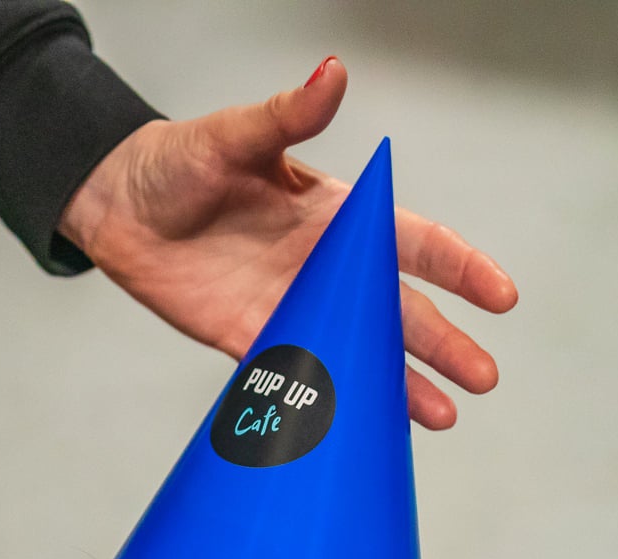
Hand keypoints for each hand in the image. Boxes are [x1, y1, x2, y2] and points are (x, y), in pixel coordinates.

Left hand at [59, 56, 517, 429]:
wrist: (117, 206)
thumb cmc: (178, 163)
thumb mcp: (234, 136)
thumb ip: (288, 116)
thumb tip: (333, 73)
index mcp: (334, 215)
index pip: (414, 243)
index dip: (460, 268)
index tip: (500, 295)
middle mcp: (324, 266)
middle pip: (399, 311)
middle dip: (444, 343)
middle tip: (484, 376)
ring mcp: (293, 306)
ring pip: (360, 351)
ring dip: (401, 384)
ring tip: (442, 416)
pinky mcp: (252, 339)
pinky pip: (301, 377)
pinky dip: (332, 402)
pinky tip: (364, 426)